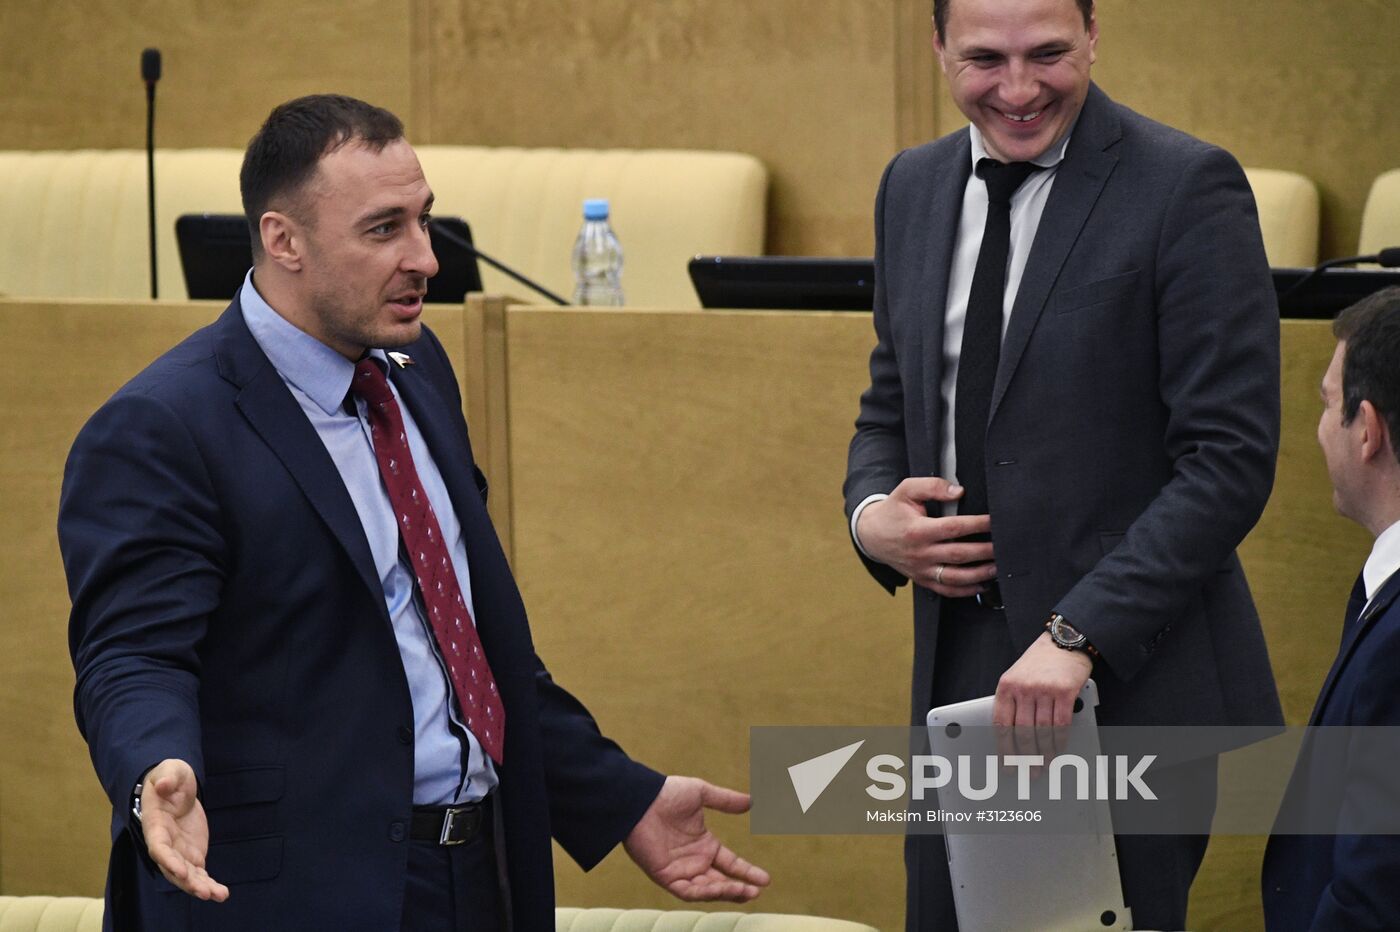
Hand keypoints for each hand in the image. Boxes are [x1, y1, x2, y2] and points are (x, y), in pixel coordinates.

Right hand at [138, 759, 227, 901]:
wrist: (177, 789)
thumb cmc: (170, 777)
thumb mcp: (170, 770)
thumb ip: (166, 777)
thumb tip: (162, 785)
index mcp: (155, 826)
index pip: (158, 847)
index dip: (168, 860)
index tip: (181, 871)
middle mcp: (165, 844)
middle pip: (173, 868)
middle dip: (187, 882)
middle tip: (204, 891)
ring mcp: (178, 852)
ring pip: (187, 876)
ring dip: (200, 887)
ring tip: (218, 895)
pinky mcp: (192, 855)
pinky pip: (199, 874)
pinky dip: (209, 884)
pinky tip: (222, 894)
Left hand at [624, 776, 769, 902]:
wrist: (641, 798)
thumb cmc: (667, 793)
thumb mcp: (701, 793)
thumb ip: (726, 800)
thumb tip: (752, 801)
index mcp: (704, 845)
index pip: (730, 864)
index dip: (747, 872)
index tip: (766, 879)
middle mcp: (694, 861)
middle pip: (721, 882)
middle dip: (739, 889)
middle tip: (757, 891)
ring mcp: (680, 870)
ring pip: (707, 890)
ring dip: (726, 893)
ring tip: (746, 892)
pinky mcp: (665, 876)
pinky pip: (688, 891)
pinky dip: (704, 893)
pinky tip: (720, 888)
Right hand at [856, 476, 995, 595]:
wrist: (871, 534)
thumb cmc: (893, 511)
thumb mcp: (906, 490)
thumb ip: (932, 487)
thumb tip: (959, 492)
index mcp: (918, 530)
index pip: (954, 528)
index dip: (977, 524)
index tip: (994, 521)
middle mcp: (920, 553)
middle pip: (959, 554)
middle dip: (985, 551)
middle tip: (1004, 546)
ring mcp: (921, 569)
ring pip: (955, 577)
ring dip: (980, 574)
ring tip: (998, 567)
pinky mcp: (921, 580)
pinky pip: (946, 590)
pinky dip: (965, 591)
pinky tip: (981, 585)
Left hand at [993, 633, 1092, 758]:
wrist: (1063, 641)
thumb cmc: (1039, 662)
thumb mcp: (1017, 678)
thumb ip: (1013, 703)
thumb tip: (1012, 739)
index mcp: (1006, 686)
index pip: (1002, 725)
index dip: (1004, 749)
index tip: (1006, 764)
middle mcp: (1023, 688)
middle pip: (1022, 732)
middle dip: (1025, 756)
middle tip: (1028, 771)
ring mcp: (1044, 689)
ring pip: (1042, 731)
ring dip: (1044, 753)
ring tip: (1044, 765)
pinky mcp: (1064, 692)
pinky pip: (1061, 724)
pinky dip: (1059, 741)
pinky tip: (1058, 750)